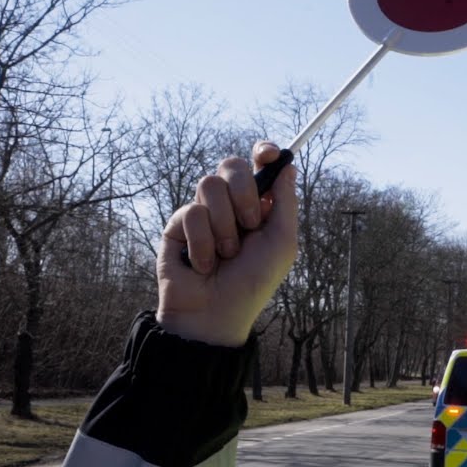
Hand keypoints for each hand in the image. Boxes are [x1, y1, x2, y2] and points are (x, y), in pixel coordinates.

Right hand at [156, 142, 297, 345]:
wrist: (215, 313)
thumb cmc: (253, 283)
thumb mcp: (282, 244)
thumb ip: (285, 203)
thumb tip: (288, 165)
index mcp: (258, 206)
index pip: (258, 165)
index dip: (263, 152)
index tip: (269, 154)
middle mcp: (230, 205)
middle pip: (231, 165)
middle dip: (243, 193)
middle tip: (250, 225)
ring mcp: (202, 213)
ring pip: (208, 184)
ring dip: (223, 226)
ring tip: (226, 255)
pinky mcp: (178, 226)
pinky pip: (191, 213)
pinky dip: (203, 243)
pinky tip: (203, 265)